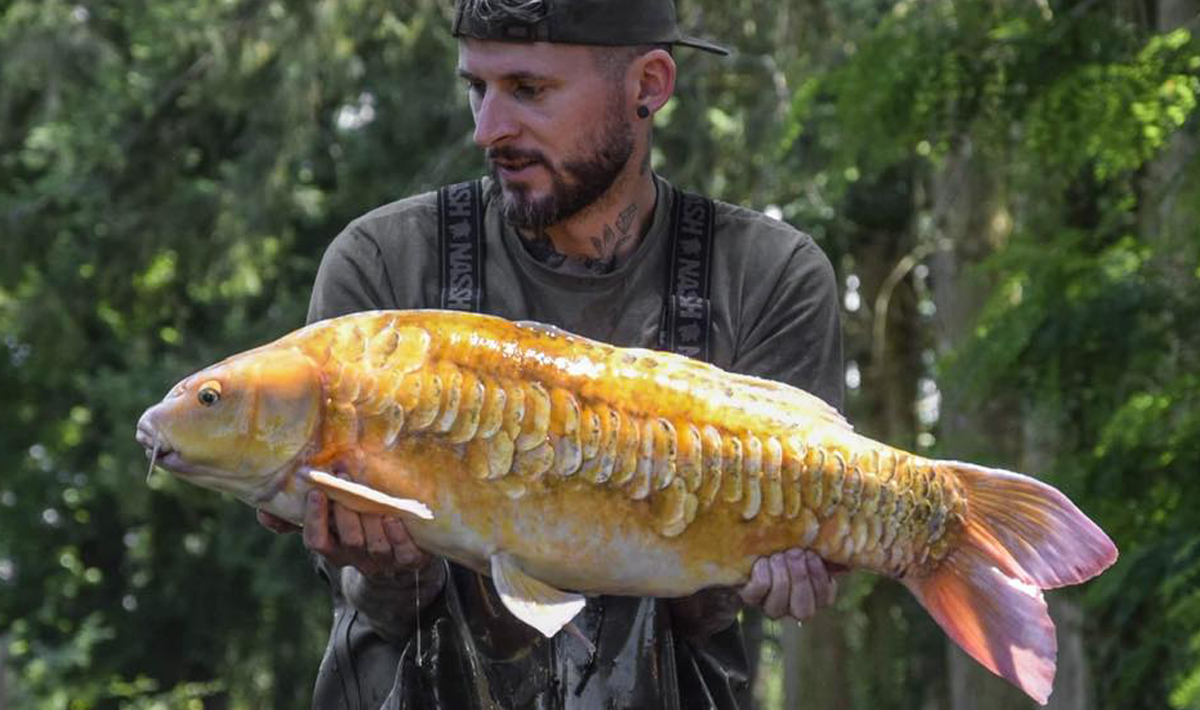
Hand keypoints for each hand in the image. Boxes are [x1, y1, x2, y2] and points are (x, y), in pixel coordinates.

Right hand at [258, 490, 430, 577]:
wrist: (398, 555)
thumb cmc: (357, 527)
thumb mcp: (328, 520)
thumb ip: (295, 515)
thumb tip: (261, 511)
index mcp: (335, 549)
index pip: (317, 542)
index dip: (315, 519)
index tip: (316, 492)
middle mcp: (357, 559)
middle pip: (349, 541)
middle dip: (347, 510)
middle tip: (346, 478)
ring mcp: (385, 563)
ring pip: (376, 546)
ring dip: (373, 521)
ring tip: (371, 496)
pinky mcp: (410, 561)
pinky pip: (405, 554)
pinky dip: (399, 535)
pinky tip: (394, 517)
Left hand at [739, 549, 841, 621]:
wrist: (753, 545)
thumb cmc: (789, 544)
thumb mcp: (810, 546)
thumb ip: (829, 553)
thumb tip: (849, 558)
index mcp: (813, 595)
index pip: (825, 600)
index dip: (819, 578)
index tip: (812, 555)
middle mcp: (792, 607)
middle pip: (804, 611)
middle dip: (800, 579)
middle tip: (795, 553)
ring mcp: (770, 605)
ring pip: (778, 606)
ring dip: (781, 576)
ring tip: (779, 556)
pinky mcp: (749, 597)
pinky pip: (756, 594)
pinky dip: (762, 575)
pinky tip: (763, 561)